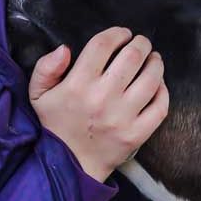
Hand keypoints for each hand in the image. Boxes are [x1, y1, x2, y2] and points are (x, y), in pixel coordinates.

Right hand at [28, 27, 166, 182]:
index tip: (123, 33)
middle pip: (132, 56)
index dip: (116, 33)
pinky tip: (158, 85)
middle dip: (141, 43)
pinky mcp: (136, 134)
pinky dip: (163, 91)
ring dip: (156, 63)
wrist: (67, 167)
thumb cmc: (54, 126)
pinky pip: (159, 107)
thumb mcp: (38, 95)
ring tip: (154, 59)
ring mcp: (122, 117)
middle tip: (142, 43)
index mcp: (77, 85)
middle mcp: (102, 98)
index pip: (102, 45)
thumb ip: (46, 67)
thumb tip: (65, 48)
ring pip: (151, 79)